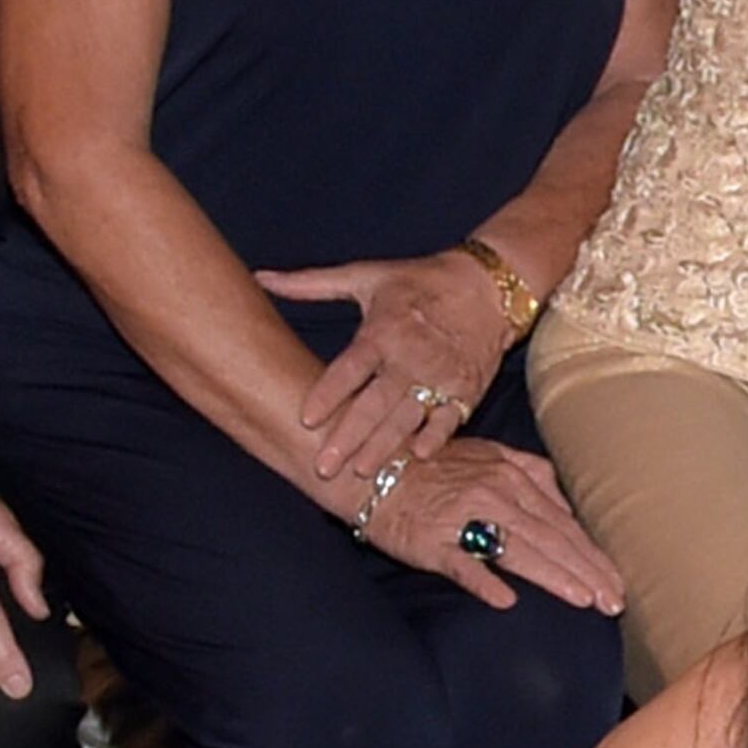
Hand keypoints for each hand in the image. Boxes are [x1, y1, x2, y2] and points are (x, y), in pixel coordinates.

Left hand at [259, 247, 515, 476]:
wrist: (487, 287)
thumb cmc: (419, 281)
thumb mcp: (364, 276)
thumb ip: (310, 284)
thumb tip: (261, 277)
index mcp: (383, 330)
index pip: (350, 368)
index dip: (328, 394)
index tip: (306, 419)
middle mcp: (411, 356)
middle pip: (375, 403)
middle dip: (349, 437)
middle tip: (325, 466)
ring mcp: (440, 376)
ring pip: (406, 418)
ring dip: (385, 446)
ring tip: (361, 471)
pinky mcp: (466, 389)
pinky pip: (448, 419)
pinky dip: (436, 438)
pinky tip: (420, 457)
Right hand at [355, 438, 621, 615]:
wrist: (372, 468)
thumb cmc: (434, 466)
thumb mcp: (489, 455)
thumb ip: (533, 474)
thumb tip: (566, 505)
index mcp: (512, 477)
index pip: (563, 524)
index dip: (592, 554)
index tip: (617, 582)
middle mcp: (494, 495)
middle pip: (551, 539)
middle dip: (587, 572)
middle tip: (614, 602)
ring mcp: (463, 519)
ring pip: (519, 550)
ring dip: (555, 577)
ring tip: (585, 600)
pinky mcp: (432, 542)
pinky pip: (461, 563)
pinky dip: (484, 580)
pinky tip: (506, 600)